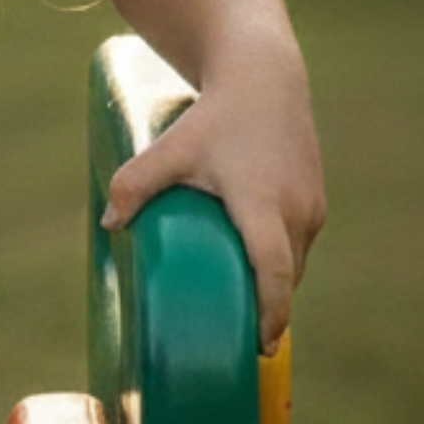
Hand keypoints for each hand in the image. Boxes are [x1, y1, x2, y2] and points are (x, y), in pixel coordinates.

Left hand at [100, 58, 324, 350]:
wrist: (263, 77)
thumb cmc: (213, 118)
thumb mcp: (171, 148)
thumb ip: (136, 183)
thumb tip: (107, 224)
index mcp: (263, 205)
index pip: (274, 272)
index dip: (270, 313)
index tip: (260, 346)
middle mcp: (296, 212)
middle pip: (285, 277)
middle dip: (267, 310)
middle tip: (237, 341)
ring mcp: (312, 207)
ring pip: (295, 263)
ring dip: (274, 286)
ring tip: (245, 312)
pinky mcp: (317, 201)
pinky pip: (300, 245)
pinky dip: (283, 262)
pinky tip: (259, 272)